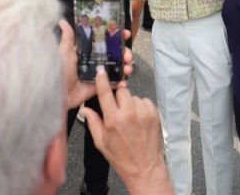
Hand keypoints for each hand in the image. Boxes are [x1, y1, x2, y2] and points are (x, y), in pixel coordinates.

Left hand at [58, 21, 131, 109]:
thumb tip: (62, 21)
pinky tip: (125, 81)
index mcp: (88, 51)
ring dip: (126, 66)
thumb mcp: (64, 52)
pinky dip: (121, 82)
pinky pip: (114, 83)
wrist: (57, 94)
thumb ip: (68, 38)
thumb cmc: (59, 71)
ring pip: (118, 67)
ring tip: (128, 68)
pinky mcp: (100, 86)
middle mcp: (95, 60)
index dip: (116, 36)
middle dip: (125, 52)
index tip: (125, 33)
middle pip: (115, 53)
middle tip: (127, 55)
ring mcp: (99, 73)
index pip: (105, 40)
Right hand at [82, 70, 171, 193]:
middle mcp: (129, 113)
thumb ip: (93, 122)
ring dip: (130, 103)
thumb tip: (85, 110)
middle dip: (118, 98)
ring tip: (130, 119)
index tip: (101, 71)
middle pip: (121, 91)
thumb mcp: (101, 142)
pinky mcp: (154, 114)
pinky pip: (145, 101)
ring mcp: (143, 113)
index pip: (105, 93)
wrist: (145, 168)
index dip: (102, 80)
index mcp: (113, 120)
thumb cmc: (122, 158)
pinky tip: (139, 119)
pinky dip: (141, 107)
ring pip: (133, 96)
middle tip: (118, 111)